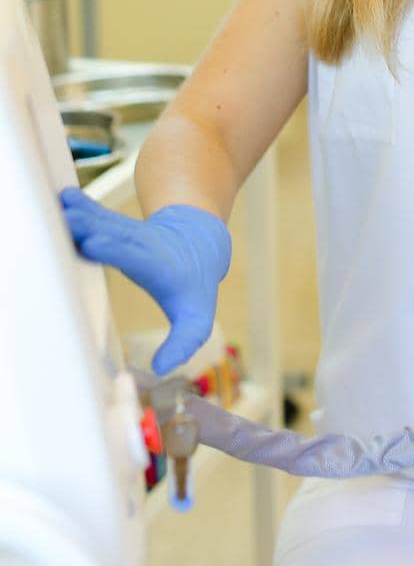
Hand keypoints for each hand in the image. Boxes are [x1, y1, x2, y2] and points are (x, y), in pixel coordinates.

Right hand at [58, 187, 231, 374]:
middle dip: (94, 229)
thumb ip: (184, 342)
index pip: (137, 257)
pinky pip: (100, 216)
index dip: (117, 250)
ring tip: (62, 207)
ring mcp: (128, 234)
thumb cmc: (193, 287)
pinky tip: (65, 197)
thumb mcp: (197, 318)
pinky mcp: (117, 230)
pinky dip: (83, 208)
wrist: (199, 243)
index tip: (97, 244)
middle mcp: (142, 245)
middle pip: (115, 235)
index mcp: (159, 266)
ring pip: (104, 222)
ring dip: (84, 216)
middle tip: (70, 221)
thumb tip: (164, 368)